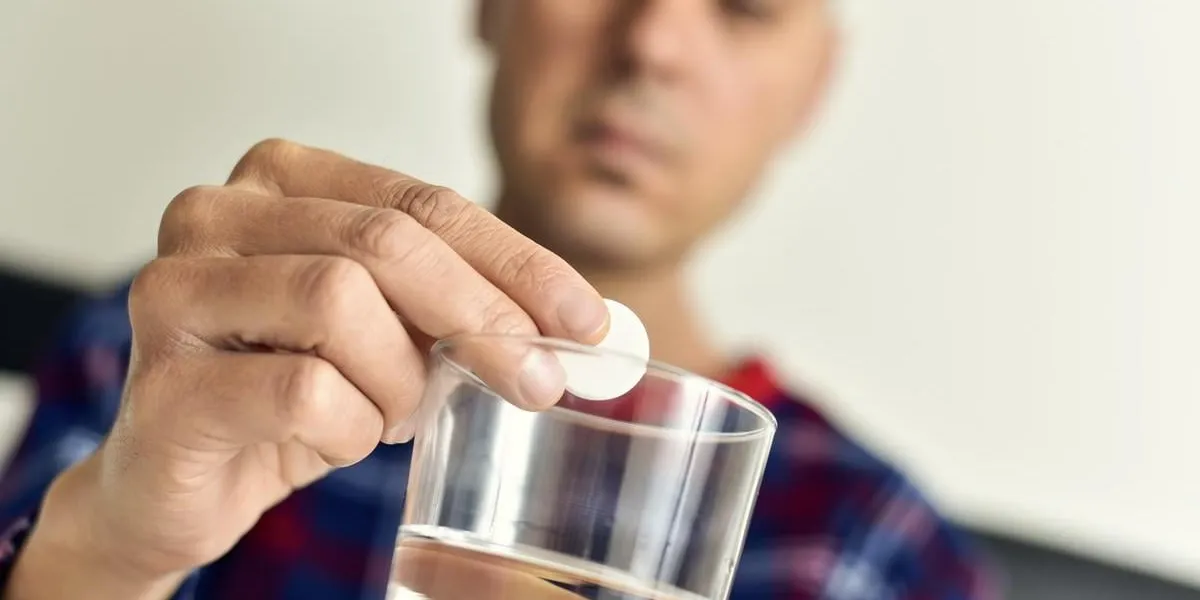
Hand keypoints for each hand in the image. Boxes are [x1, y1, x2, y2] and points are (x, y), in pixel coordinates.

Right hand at [9, 139, 608, 598]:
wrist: (182, 477)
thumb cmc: (291, 390)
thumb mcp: (387, 330)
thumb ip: (459, 304)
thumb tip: (580, 328)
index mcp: (281, 177)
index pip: (424, 201)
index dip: (515, 261)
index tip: (585, 322)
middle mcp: (217, 212)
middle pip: (387, 241)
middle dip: (482, 317)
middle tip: (537, 382)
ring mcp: (178, 289)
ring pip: (339, 302)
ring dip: (397, 379)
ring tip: (390, 413)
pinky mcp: (165, 380)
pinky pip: (303, 392)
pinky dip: (349, 428)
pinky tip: (335, 438)